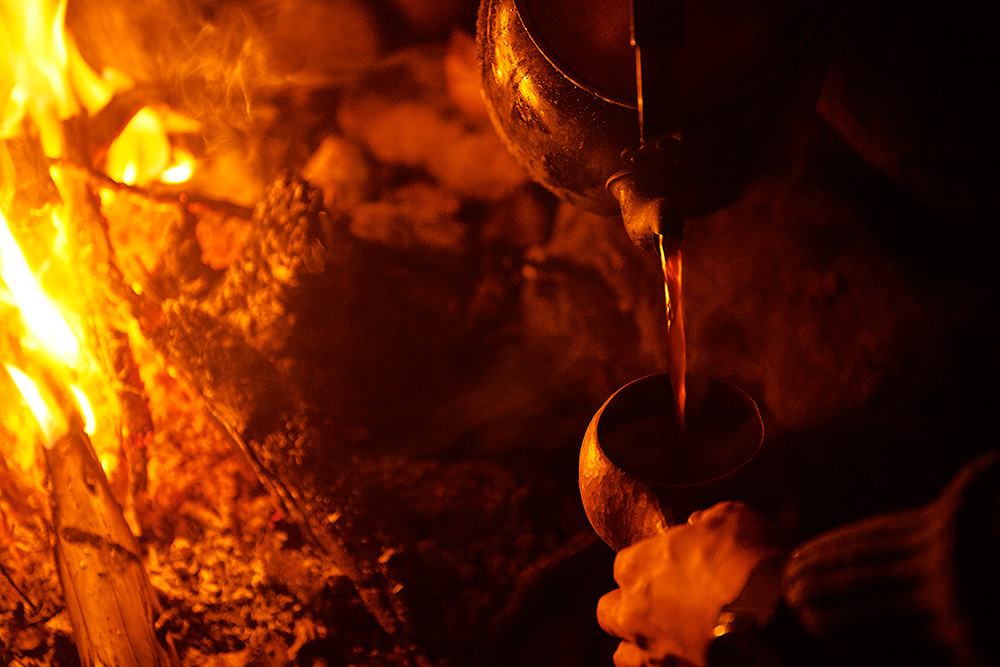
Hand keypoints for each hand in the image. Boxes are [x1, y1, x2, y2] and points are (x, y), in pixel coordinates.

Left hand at [596, 502, 784, 666]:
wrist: (779, 614)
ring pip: (624, 654)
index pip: (624, 565)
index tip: (671, 565)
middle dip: (628, 608)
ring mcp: (652, 651)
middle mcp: (633, 611)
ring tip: (666, 639)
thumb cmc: (751, 560)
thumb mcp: (731, 518)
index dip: (649, 564)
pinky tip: (686, 657)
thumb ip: (705, 521)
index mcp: (636, 567)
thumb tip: (700, 523)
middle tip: (658, 604)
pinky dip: (666, 665)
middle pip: (610, 612)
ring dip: (639, 645)